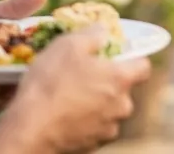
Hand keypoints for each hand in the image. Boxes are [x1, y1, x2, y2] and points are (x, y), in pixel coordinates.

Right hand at [0, 25, 151, 152]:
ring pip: (108, 110)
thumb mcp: (68, 45)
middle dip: (107, 83)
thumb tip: (103, 31)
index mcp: (121, 79)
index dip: (132, 59)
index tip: (115, 57)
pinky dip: (84, 122)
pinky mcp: (93, 145)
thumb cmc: (51, 83)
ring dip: (95, 103)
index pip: (143, 66)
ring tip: (69, 97)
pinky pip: (94, 128)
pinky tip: (64, 115)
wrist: (29, 128)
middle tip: (83, 76)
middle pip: (123, 89)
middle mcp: (122, 105)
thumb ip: (92, 34)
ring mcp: (108, 128)